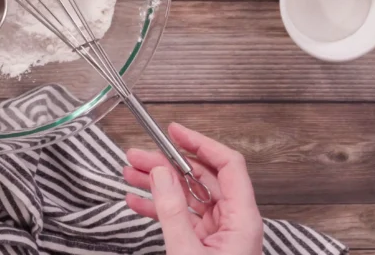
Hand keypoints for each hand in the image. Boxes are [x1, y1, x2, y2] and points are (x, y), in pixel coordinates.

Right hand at [123, 123, 262, 254]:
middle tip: (139, 156)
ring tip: (131, 174)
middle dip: (167, 164)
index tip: (175, 132)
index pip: (228, 165)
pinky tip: (138, 201)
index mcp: (243, 219)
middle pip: (202, 177)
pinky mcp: (205, 244)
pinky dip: (160, 208)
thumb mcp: (187, 251)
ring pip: (188, 195)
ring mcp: (220, 232)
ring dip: (158, 184)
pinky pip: (182, 216)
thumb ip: (172, 212)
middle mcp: (235, 221)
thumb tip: (161, 173)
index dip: (201, 143)